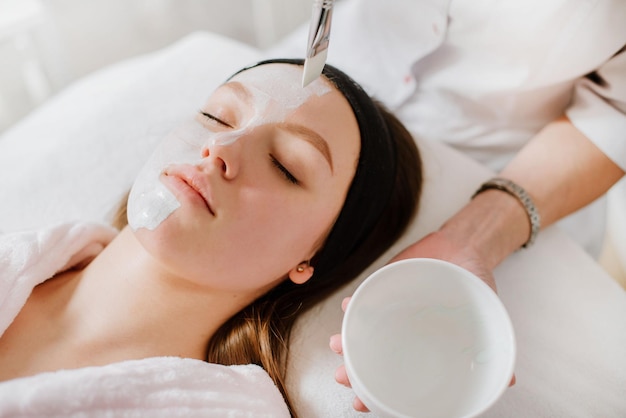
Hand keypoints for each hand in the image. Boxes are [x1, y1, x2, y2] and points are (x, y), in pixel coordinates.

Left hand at [331, 231, 514, 412]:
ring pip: (362, 335)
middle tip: (342, 375)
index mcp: (424, 351)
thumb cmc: (475, 289)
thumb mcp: (489, 317)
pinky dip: (352, 306)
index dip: (377, 395)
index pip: (396, 380)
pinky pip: (363, 301)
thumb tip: (509, 379)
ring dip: (346, 341)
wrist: (465, 248)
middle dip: (354, 371)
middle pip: (372, 360)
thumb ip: (494, 348)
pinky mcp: (382, 290)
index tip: (359, 403)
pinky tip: (346, 306)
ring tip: (337, 344)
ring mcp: (391, 314)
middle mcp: (404, 337)